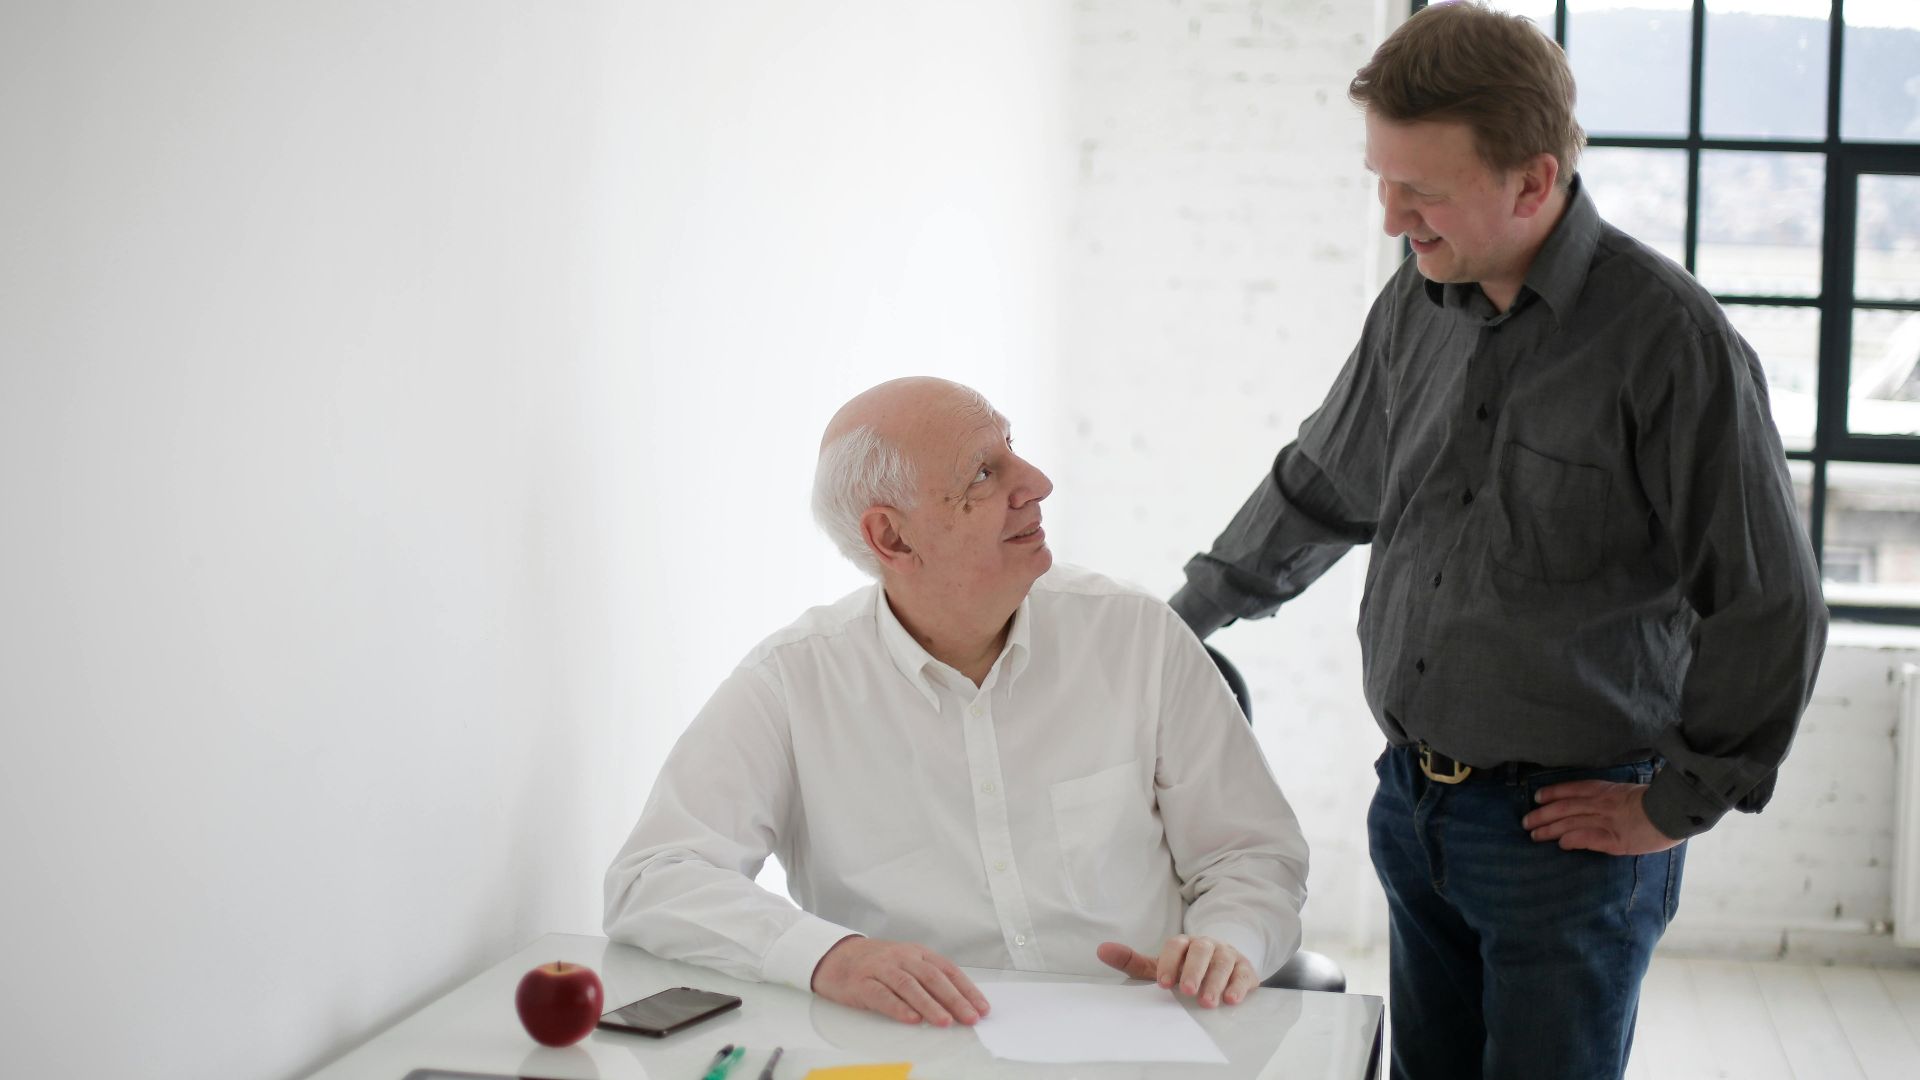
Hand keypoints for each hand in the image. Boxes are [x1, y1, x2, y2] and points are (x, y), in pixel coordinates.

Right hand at [810, 936, 990, 1026]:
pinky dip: (898, 1008)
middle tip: (970, 1018)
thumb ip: (928, 979)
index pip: (948, 970)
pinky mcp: (862, 983)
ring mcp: (882, 969)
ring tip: (945, 1021)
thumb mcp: (906, 963)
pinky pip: (882, 996)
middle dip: (955, 999)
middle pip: (933, 978)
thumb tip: (958, 1004)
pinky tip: (911, 1019)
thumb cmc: (877, 963)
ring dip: (930, 1005)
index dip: (967, 989)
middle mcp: (902, 958)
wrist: (836, 956)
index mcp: (917, 953)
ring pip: (910, 986)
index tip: (982, 1008)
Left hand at [1096, 935, 1256, 1007]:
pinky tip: (1231, 999)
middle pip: (1201, 951)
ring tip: (1208, 1002)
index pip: (1175, 946)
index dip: (1169, 963)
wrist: (1222, 961)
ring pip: (1223, 962)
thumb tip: (1101, 950)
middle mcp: (1207, 945)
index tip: (1162, 984)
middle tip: (1187, 992)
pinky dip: (1238, 986)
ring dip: (1216, 982)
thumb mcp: (1160, 965)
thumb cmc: (1185, 967)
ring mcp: (1227, 955)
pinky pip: (1243, 974)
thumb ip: (1133, 961)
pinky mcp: (1245, 969)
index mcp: (1184, 943)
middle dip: (1194, 970)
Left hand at [1523, 780, 1681, 854]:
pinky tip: (1560, 844)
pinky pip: (1587, 838)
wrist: (1674, 811)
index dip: (1553, 793)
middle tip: (1526, 821)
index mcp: (1605, 790)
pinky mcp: (1614, 840)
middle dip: (1543, 814)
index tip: (1537, 797)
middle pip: (1564, 807)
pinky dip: (1571, 840)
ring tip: (1534, 835)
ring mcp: (1606, 821)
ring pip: (1570, 823)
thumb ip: (1612, 797)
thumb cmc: (1657, 802)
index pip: (1572, 789)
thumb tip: (1597, 801)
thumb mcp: (1629, 792)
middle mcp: (1600, 804)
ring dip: (1549, 830)